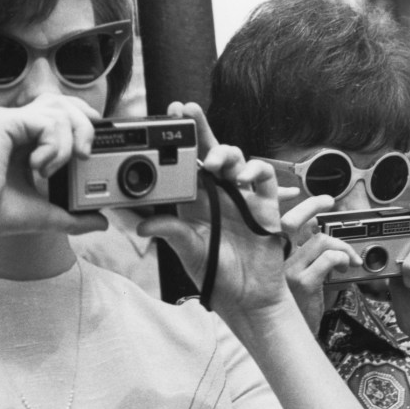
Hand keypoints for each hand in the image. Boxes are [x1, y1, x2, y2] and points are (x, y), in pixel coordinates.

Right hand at [0, 94, 109, 251]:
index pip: (60, 112)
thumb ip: (75, 216)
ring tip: (49, 170)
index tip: (90, 148)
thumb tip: (101, 222)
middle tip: (83, 155)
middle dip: (84, 125)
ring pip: (59, 111)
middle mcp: (16, 124)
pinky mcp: (2, 121)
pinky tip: (37, 166)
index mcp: (25, 139)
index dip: (82, 121)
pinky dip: (53, 146)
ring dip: (65, 144)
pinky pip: (46, 120)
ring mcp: (8, 119)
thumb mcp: (47, 212)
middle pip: (63, 102)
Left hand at [137, 102, 288, 317]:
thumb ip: (171, 234)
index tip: (163, 122)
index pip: (184, 165)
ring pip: (236, 159)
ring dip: (224, 153)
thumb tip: (144, 226)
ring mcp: (242, 197)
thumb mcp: (189, 253)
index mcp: (195, 203)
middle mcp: (218, 195)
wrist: (249, 298)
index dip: (176, 142)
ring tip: (212, 162)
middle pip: (209, 152)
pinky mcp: (265, 205)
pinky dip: (255, 171)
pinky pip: (263, 178)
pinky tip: (243, 178)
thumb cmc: (218, 276)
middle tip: (185, 110)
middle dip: (199, 128)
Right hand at [277, 195, 357, 332]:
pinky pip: (328, 258)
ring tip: (349, 258)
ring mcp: (285, 270)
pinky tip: (346, 269)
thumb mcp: (297, 274)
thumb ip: (304, 251)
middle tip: (328, 202)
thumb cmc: (297, 305)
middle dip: (312, 205)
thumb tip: (317, 226)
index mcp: (270, 255)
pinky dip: (343, 259)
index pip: (278, 220)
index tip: (310, 198)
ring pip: (319, 240)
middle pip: (292, 220)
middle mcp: (272, 260)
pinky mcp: (301, 282)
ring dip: (342, 246)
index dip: (294, 205)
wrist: (292, 338)